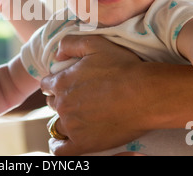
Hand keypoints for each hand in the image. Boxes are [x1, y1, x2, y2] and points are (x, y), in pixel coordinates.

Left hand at [41, 35, 151, 154]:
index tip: (67, 83)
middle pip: (53, 103)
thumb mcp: (95, 43)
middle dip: (61, 99)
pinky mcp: (83, 143)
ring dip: (63, 120)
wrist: (145, 94)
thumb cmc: (123, 67)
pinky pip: (61, 149)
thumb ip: (70, 43)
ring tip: (76, 118)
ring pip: (56, 124)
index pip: (47, 84)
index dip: (56, 82)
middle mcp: (63, 104)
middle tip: (79, 98)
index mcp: (62, 82)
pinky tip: (61, 142)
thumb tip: (56, 54)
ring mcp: (72, 125)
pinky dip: (58, 146)